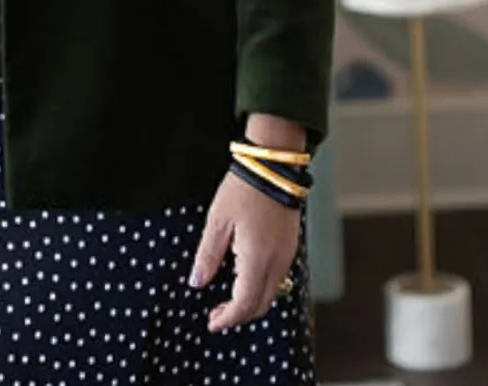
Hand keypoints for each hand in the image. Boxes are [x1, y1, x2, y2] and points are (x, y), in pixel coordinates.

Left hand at [188, 170, 300, 331]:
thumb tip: (197, 282)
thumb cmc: (244, 189)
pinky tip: (244, 277)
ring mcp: (287, 255)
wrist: (273, 166)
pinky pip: (278, 278)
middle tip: (217, 314)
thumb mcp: (217, 221)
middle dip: (238, 315)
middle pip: (260, 305)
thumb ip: (207, 255)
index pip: (244, 303)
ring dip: (250, 302)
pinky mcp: (290, 246)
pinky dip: (261, 287)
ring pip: (271, 294)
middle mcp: (277, 263)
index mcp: (257, 259)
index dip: (227, 318)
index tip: (212, 322)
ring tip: (228, 298)